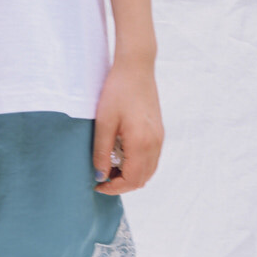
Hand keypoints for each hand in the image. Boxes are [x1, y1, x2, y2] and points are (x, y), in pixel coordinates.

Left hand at [91, 59, 162, 193]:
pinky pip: (151, 159)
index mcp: (142, 143)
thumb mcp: (104, 122)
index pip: (132, 180)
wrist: (136, 68)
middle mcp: (155, 144)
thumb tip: (100, 175)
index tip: (97, 185)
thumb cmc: (118, 91)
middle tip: (102, 177)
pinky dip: (138, 165)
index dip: (114, 188)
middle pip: (142, 179)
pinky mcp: (158, 132)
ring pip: (148, 170)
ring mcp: (159, 138)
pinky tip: (121, 155)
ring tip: (110, 167)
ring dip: (130, 175)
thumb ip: (101, 151)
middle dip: (122, 184)